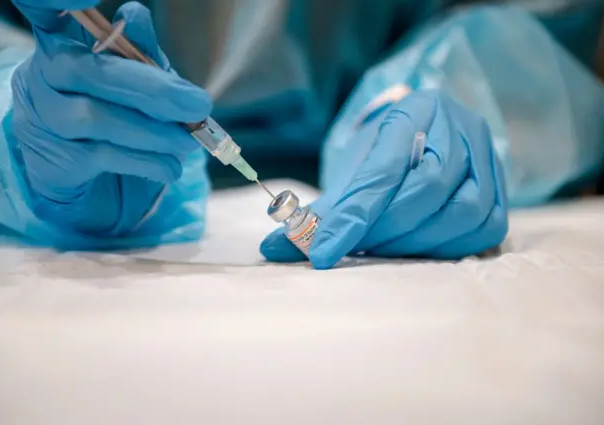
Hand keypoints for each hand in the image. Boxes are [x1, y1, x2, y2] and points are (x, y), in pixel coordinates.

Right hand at [11, 1, 211, 235]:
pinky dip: (145, 161)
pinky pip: (101, 156)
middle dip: (152, 89)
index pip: (43, 9)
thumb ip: (140, 52)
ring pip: (93, 117)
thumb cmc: (117, 117)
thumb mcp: (136, 81)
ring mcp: (42, 118)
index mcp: (62, 41)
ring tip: (187, 143)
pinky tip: (170, 168)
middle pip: (87, 70)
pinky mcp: (51, 160)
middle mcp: (43, 74)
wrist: (92, 184)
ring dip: (152, 132)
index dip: (59, 1)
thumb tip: (134, 15)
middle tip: (199, 105)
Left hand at [260, 90, 507, 268]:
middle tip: (355, 246)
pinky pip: (484, 229)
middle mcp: (459, 126)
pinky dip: (447, 249)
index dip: (351, 217)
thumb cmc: (383, 155)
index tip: (320, 254)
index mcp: (415, 109)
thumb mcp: (352, 170)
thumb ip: (319, 211)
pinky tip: (418, 249)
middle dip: (384, 229)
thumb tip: (272, 252)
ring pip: (461, 212)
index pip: (383, 169)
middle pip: (426, 189)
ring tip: (382, 247)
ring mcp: (489, 156)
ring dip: (414, 243)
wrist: (425, 138)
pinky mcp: (504, 190)